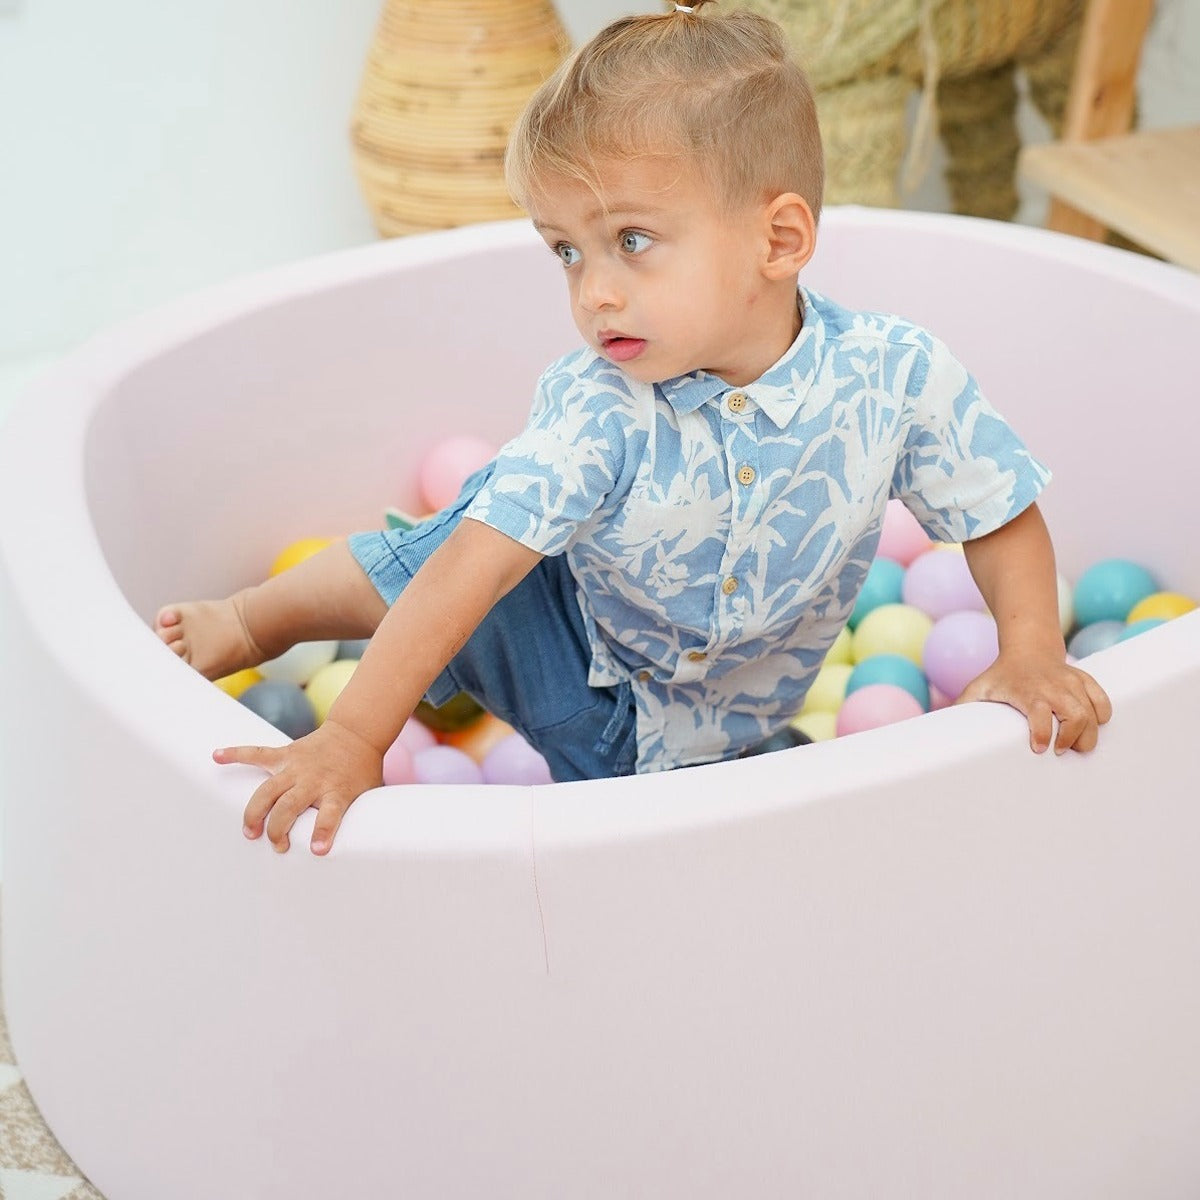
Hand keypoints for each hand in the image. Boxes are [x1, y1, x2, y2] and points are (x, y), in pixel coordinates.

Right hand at [215, 719, 383, 854]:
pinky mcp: (285, 754)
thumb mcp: (367, 794)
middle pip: (289, 805)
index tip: (317, 850)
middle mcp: (314, 779)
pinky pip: (257, 753)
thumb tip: (360, 848)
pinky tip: (217, 757)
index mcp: (336, 790)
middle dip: (278, 828)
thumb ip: (359, 818)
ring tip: (249, 831)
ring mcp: (297, 766)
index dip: (323, 831)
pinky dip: (236, 754)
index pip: (330, 813)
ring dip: (255, 811)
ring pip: (268, 790)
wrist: (357, 733)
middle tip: (276, 846)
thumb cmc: (361, 770)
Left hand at [956, 651, 1112, 754]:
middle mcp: (1051, 687)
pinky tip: (1093, 725)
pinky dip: (1102, 714)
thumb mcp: (979, 688)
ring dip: (1088, 734)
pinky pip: (1102, 700)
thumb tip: (940, 732)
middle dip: (1073, 738)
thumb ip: (963, 708)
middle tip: (1062, 751)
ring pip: (1091, 711)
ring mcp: (1070, 683)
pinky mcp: (1084, 681)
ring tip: (1076, 746)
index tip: (1039, 749)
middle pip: (1074, 715)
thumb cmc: (1001, 675)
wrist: (1028, 648)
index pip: (1038, 712)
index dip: (1041, 732)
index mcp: (1026, 691)